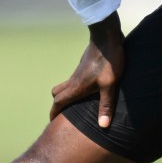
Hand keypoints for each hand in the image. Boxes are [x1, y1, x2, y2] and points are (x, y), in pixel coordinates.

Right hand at [50, 13, 125, 128]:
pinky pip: (75, 79)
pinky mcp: (85, 65)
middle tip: (63, 114)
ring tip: (77, 104)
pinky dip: (76, 87)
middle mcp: (74, 79)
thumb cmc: (108, 61)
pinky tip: (90, 89)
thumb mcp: (109, 85)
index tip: (52, 122)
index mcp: (76, 86)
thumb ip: (106, 105)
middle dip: (58, 104)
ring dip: (67, 95)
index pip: (59, 102)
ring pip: (66, 85)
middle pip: (58, 93)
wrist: (107, 36)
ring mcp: (79, 71)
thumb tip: (102, 126)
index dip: (54, 113)